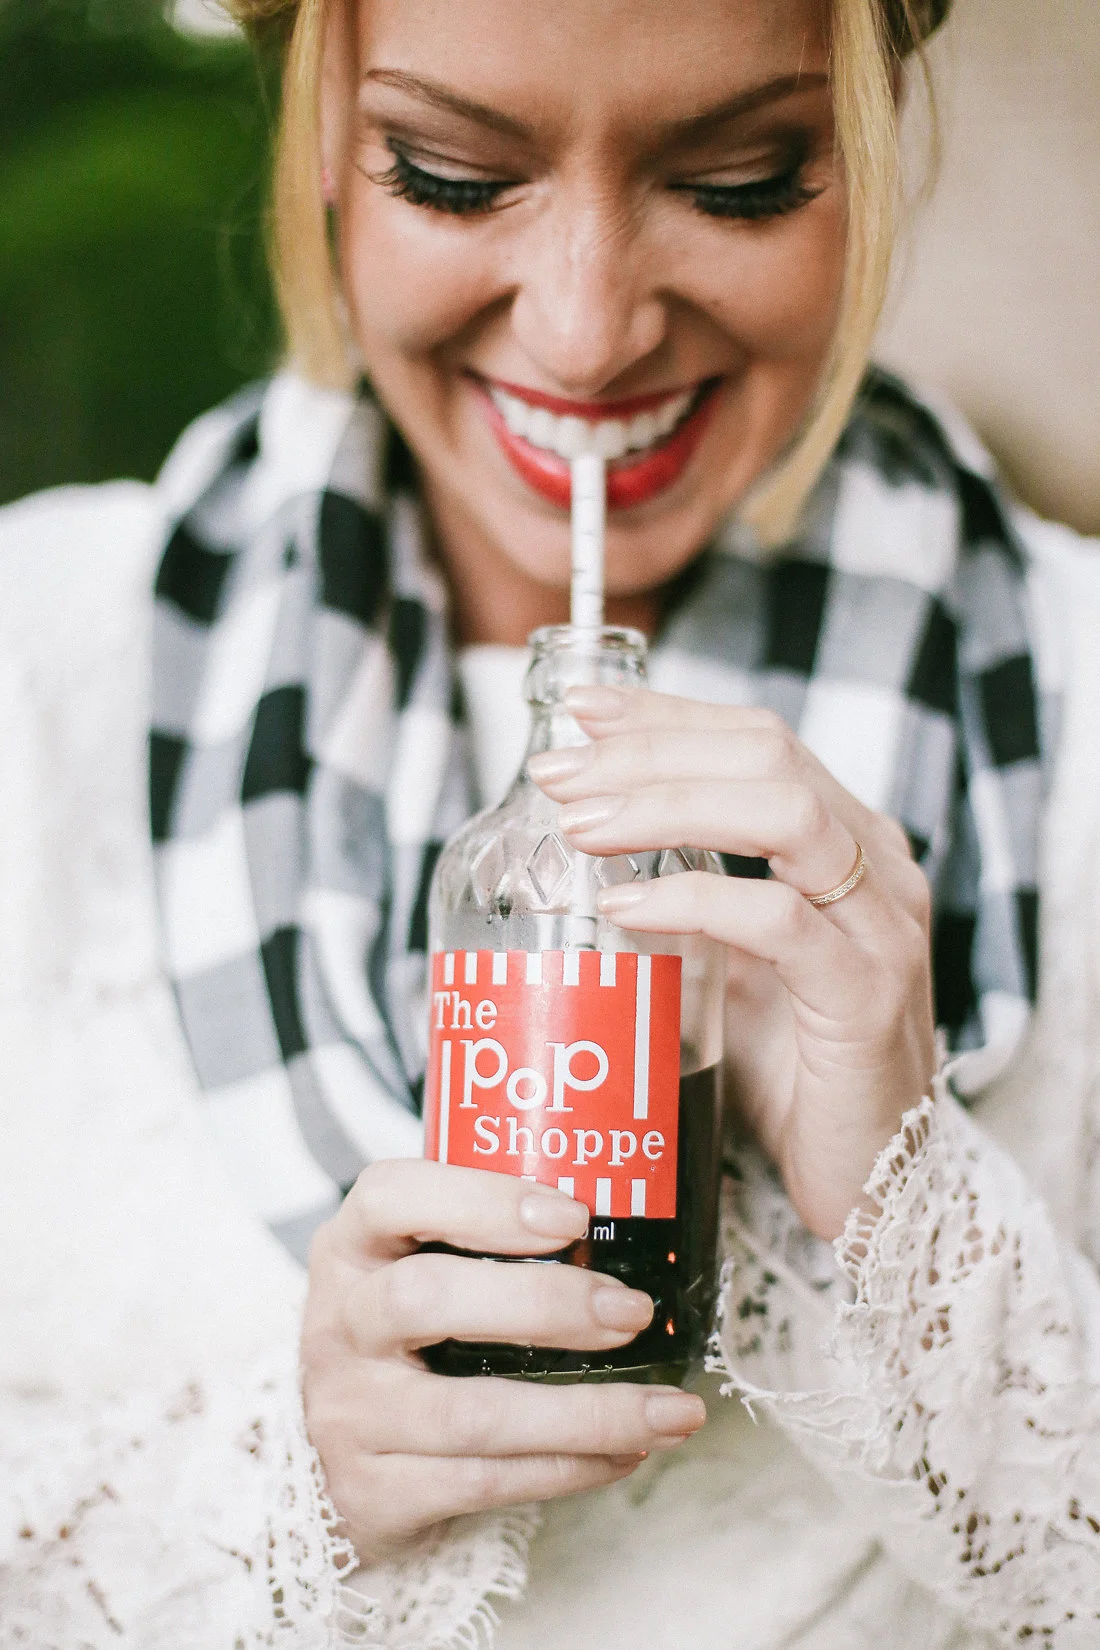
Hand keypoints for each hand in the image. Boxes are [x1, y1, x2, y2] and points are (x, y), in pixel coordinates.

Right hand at [301, 1160, 707, 1561]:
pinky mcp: (373, 1492)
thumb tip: (626, 1223)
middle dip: (543, 1305)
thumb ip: (484, 1242)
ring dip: (587, 1413)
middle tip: (632, 1312)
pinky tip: (627, 1452)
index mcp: (351, 1248)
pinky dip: (568, 1468)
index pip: (392, 1196)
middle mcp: (340, 1326)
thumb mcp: (412, 1271)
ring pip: (473, 1414)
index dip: (484, 1200)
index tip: (574, 1217)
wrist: (327, 1464)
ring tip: (670, 1409)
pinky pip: (483, 1483)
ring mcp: (350, 1413)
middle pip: (425, 1299)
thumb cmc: (401, 1342)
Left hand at [530, 685, 935, 1241]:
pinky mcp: (864, 996)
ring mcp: (879, 925)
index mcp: (844, 840)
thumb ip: (687, 896)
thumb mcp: (730, 960)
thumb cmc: (791, 1066)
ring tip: (580, 828)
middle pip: (767, 753)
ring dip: (667, 806)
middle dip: (650, 752)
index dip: (666, 715)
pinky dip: (694, 900)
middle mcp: (875, 864)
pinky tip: (623, 910)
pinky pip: (778, 920)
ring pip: (783, 812)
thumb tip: (581, 845)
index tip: (579, 715)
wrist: (871, 1177)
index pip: (757, 737)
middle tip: (558, 776)